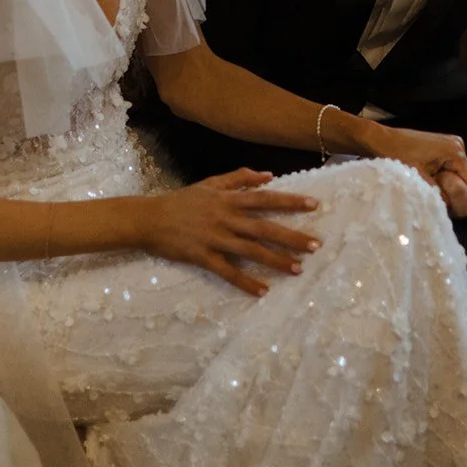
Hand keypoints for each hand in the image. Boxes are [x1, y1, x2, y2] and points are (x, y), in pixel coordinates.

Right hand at [144, 168, 321, 295]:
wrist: (150, 218)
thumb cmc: (183, 200)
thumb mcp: (212, 182)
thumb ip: (240, 177)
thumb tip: (269, 175)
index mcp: (229, 199)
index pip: (266, 199)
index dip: (290, 201)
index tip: (314, 205)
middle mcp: (226, 218)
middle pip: (264, 228)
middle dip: (291, 236)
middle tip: (316, 244)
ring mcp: (215, 239)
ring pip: (251, 251)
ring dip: (276, 260)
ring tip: (298, 269)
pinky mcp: (203, 257)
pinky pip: (228, 271)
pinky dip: (245, 282)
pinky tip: (263, 291)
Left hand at [376, 128, 466, 219]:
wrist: (377, 140)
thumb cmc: (396, 159)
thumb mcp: (420, 184)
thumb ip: (448, 197)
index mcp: (456, 152)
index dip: (460, 201)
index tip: (441, 205)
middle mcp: (459, 145)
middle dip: (454, 193)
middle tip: (432, 197)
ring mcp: (451, 143)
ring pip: (459, 176)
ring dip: (448, 186)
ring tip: (428, 188)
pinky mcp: (443, 145)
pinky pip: (451, 168)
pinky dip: (443, 178)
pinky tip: (429, 180)